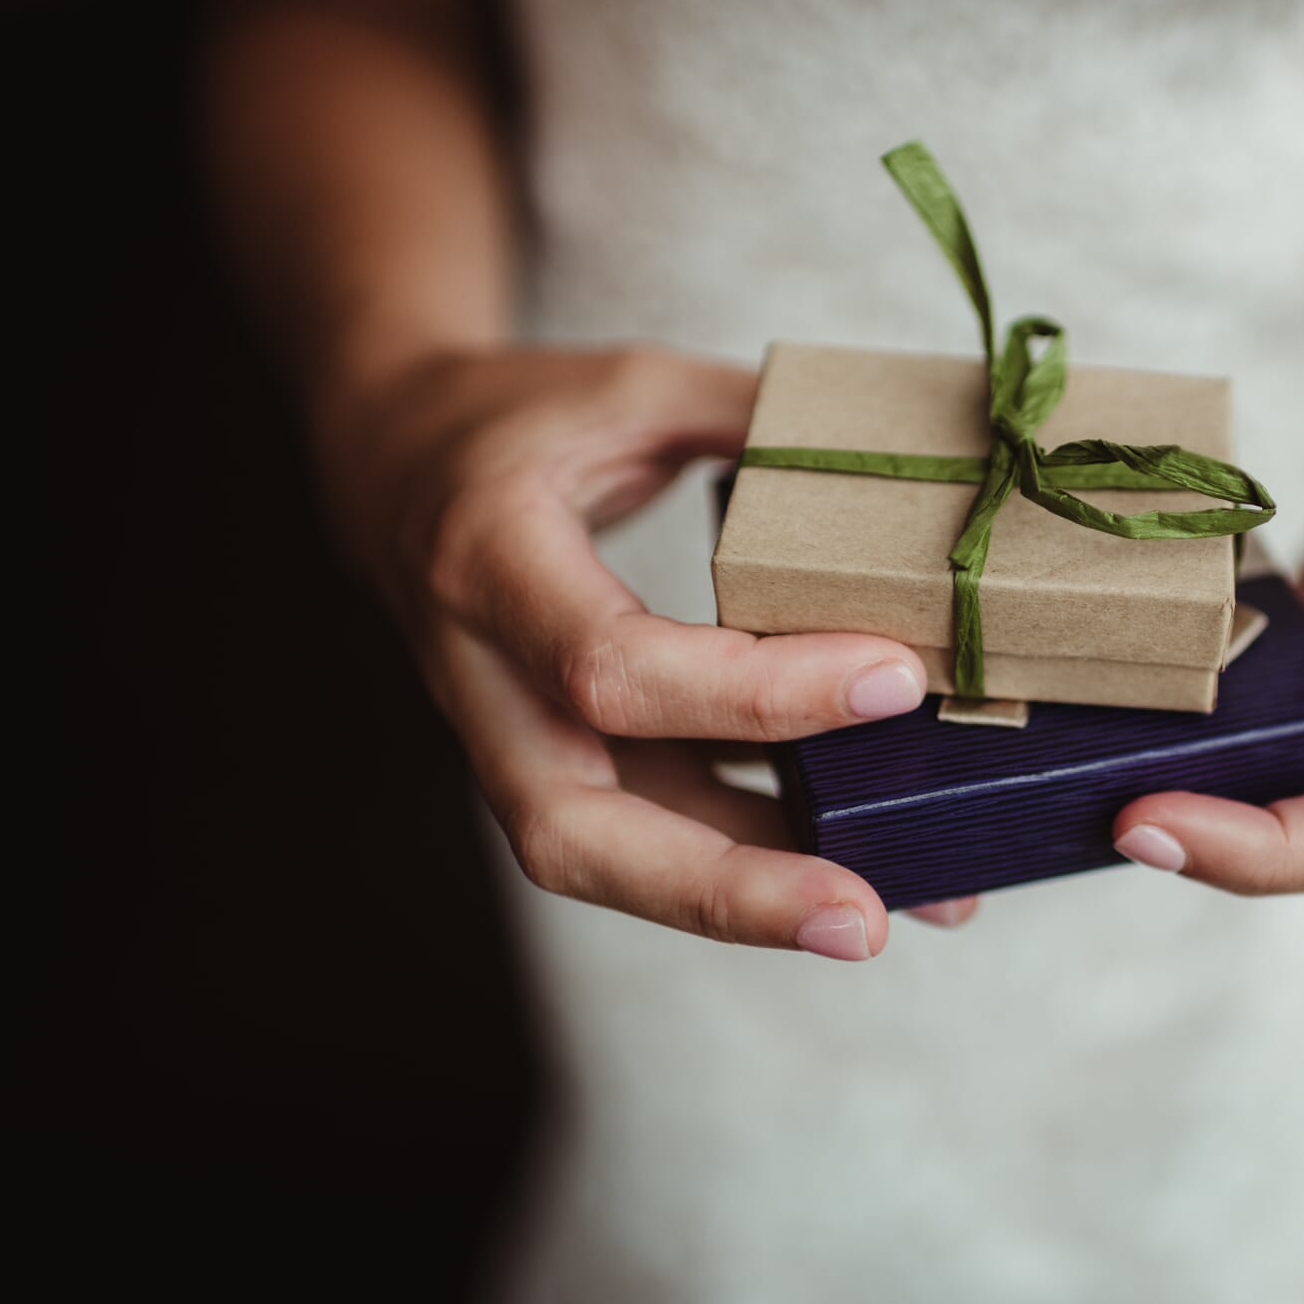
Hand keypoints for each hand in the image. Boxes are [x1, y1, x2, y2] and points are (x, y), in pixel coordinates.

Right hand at [313, 345, 941, 957]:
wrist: (393, 462)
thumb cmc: (516, 421)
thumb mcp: (628, 386)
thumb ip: (755, 420)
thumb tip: (904, 458)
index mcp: (491, 563)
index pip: (612, 666)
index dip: (753, 691)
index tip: (895, 679)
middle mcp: (486, 681)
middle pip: (577, 834)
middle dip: (726, 891)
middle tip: (865, 917)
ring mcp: (514, 741)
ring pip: (614, 862)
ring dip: (758, 901)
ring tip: (910, 906)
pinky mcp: (562, 765)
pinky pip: (655, 831)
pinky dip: (761, 858)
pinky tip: (876, 862)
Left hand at [1112, 300, 1303, 889]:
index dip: (1274, 854)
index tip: (1155, 821)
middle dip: (1195, 839)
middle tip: (1070, 794)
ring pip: (1253, 772)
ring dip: (1163, 774)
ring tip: (1047, 744)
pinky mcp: (1298, 643)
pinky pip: (1225, 695)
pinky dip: (1157, 693)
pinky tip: (1075, 654)